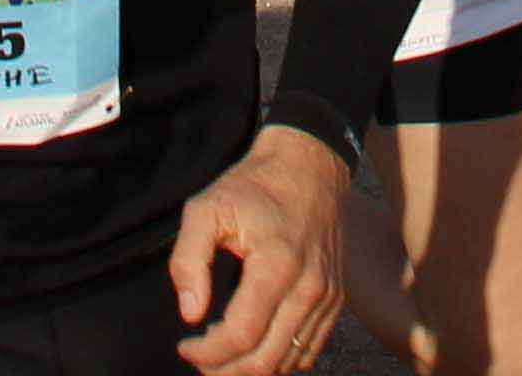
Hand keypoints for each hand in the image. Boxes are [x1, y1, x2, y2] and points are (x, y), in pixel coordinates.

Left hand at [167, 125, 353, 375]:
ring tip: (221, 357)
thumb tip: (191, 314)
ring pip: (288, 362)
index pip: (241, 335)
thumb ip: (188, 259)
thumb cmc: (253, 186)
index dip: (207, 353)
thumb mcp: (205, 208)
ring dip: (250, 370)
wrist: (308, 166)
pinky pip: (308, 351)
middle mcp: (309, 287)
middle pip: (266, 360)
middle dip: (224, 371)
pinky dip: (279, 362)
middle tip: (199, 359)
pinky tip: (253, 350)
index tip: (185, 345)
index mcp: (277, 264)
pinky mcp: (336, 300)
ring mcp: (327, 297)